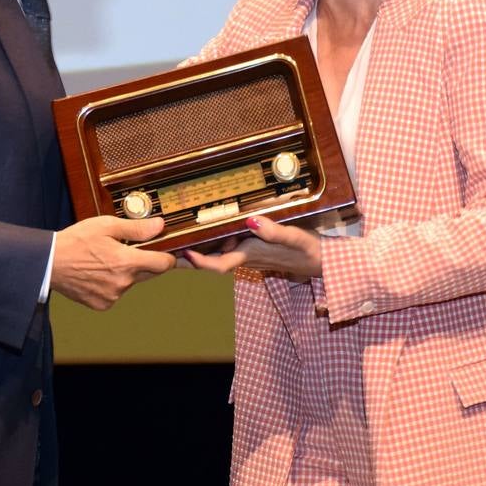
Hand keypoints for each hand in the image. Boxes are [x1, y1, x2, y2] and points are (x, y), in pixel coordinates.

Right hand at [50, 215, 174, 309]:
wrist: (49, 263)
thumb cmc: (76, 241)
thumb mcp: (107, 225)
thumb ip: (137, 228)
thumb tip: (160, 226)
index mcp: (126, 262)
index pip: (164, 263)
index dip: (169, 256)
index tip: (168, 251)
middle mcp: (122, 282)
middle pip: (150, 274)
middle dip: (147, 262)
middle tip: (130, 251)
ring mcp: (113, 296)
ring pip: (132, 283)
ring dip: (127, 273)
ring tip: (106, 260)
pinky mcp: (102, 304)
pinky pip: (116, 293)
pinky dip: (113, 284)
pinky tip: (98, 273)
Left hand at [184, 216, 321, 276]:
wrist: (321, 261)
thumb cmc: (308, 250)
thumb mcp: (295, 237)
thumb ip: (274, 230)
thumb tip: (251, 222)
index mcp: (250, 254)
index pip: (219, 264)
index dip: (200, 261)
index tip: (184, 251)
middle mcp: (244, 256)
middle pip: (209, 260)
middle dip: (186, 257)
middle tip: (163, 248)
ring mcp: (246, 254)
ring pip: (215, 254)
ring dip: (196, 248)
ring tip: (174, 237)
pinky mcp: (251, 249)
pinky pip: (225, 248)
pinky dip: (211, 242)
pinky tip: (203, 230)